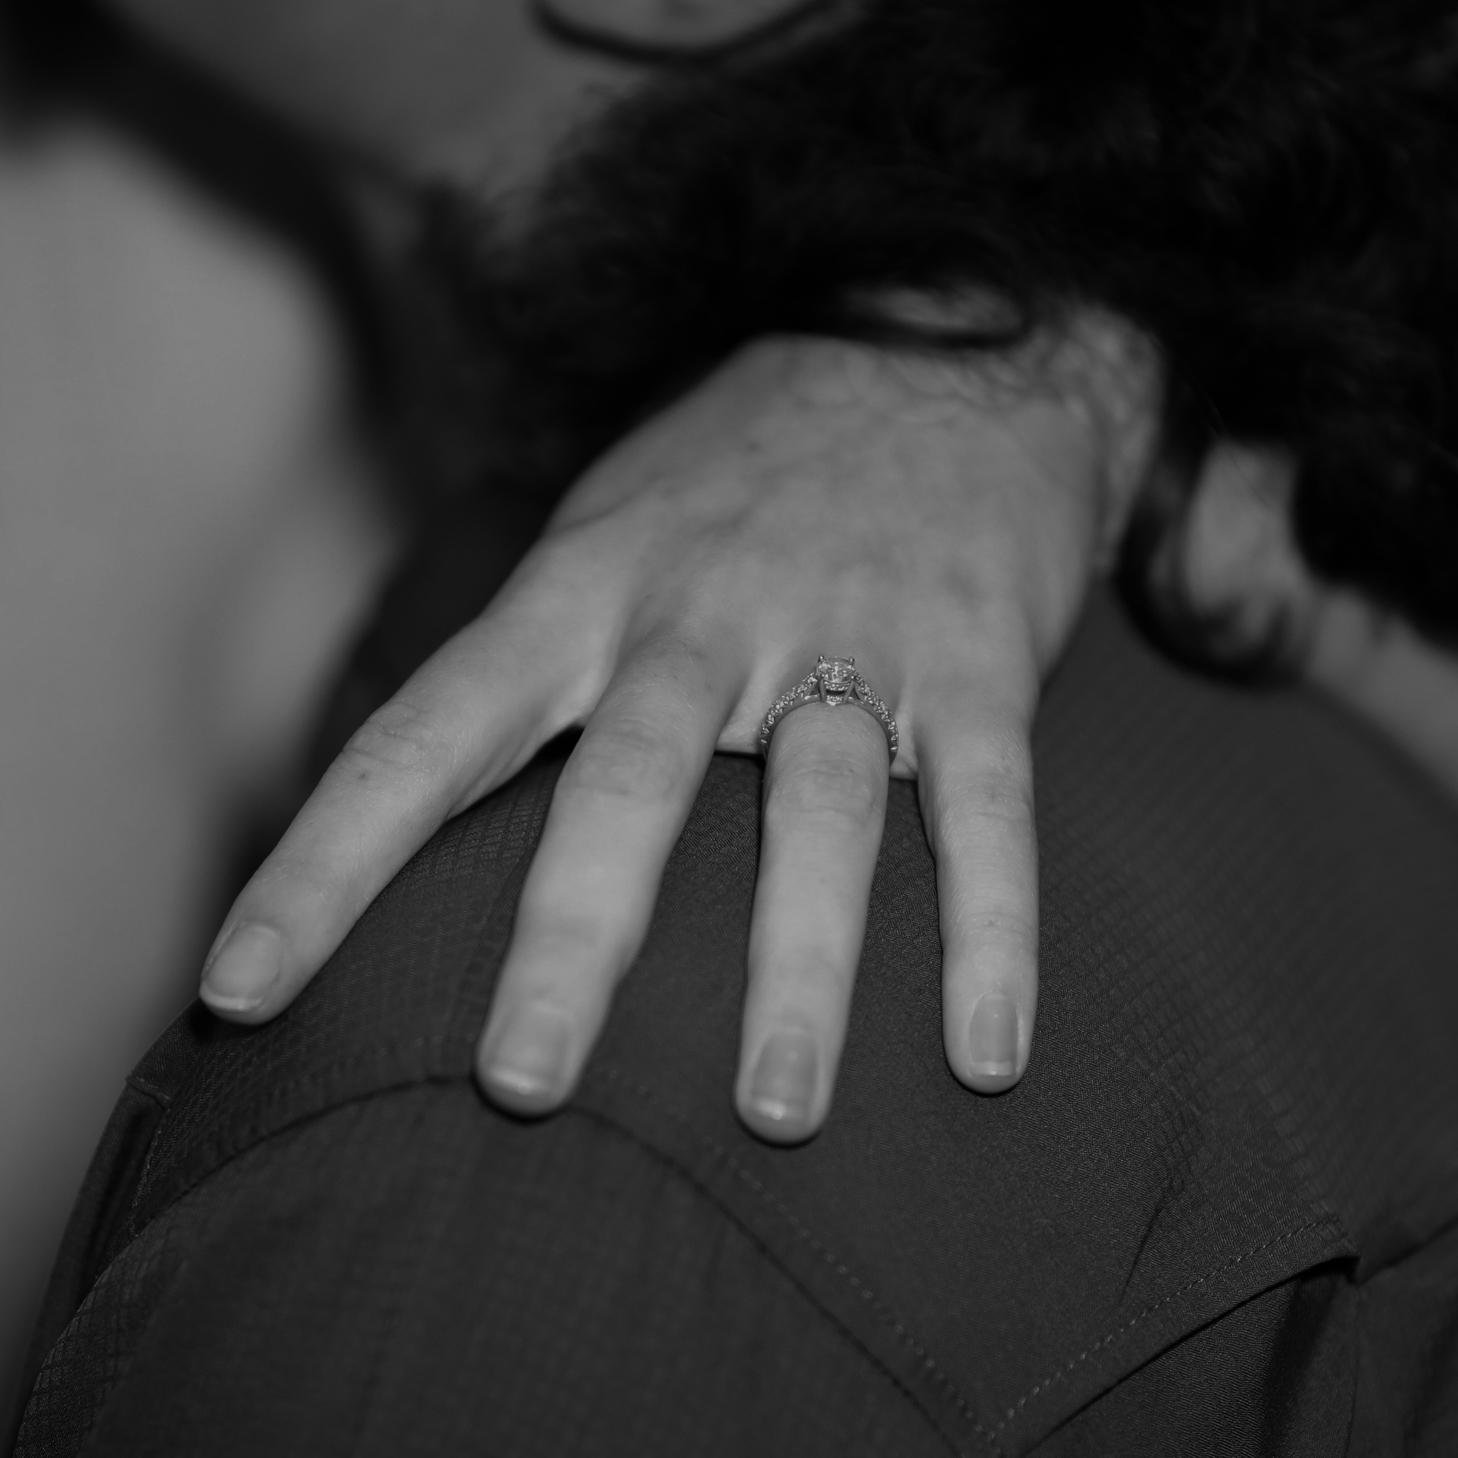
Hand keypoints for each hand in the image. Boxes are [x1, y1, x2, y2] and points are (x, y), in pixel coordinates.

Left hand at [199, 325, 1158, 1141]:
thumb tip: (439, 814)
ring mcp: (848, 634)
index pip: (427, 735)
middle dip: (570, 938)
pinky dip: (991, 930)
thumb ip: (537, 658)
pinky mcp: (978, 657)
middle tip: (522, 1087)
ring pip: (816, 811)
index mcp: (585, 589)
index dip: (325, 864)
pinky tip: (986, 1053)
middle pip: (623, 784)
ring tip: (777, 1113)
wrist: (948, 344)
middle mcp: (703, 615)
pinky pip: (986, 807)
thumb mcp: (608, 528)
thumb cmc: (745, 467)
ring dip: (798, 967)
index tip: (240, 994)